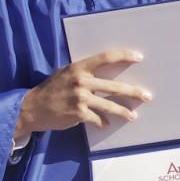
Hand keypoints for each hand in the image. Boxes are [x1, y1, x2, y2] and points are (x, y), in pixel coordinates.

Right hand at [14, 50, 150, 140]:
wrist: (33, 108)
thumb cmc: (52, 88)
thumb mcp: (66, 73)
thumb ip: (83, 71)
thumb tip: (105, 70)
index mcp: (79, 67)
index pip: (106, 58)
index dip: (124, 56)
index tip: (139, 57)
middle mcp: (81, 81)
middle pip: (113, 86)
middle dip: (132, 91)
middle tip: (146, 96)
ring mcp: (80, 98)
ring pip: (109, 105)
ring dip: (123, 111)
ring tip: (133, 115)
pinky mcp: (78, 114)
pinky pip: (97, 118)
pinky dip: (103, 121)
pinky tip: (107, 124)